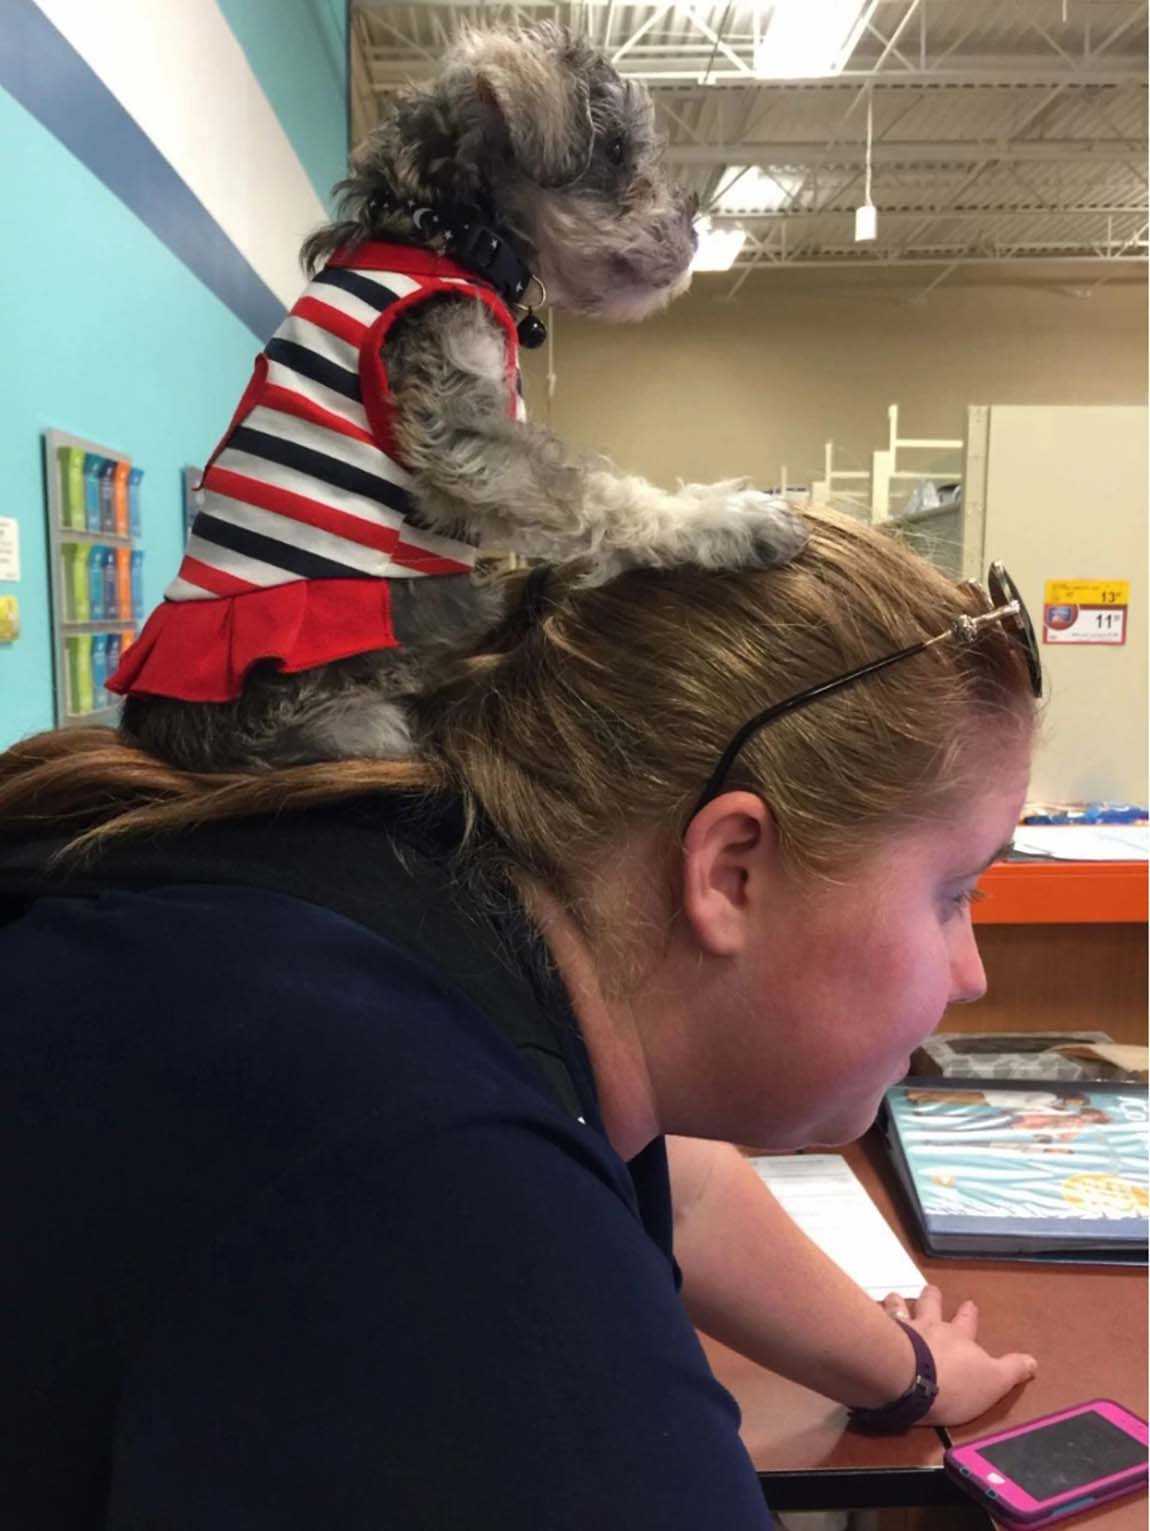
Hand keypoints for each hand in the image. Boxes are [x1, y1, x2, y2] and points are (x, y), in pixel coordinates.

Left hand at [880, 1285, 1037, 1426]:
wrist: (911, 1381)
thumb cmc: (955, 1384)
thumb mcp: (993, 1382)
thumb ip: (1012, 1370)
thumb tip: (1033, 1361)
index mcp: (958, 1337)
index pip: (966, 1322)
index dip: (968, 1314)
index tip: (969, 1304)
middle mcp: (930, 1327)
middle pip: (931, 1306)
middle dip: (933, 1297)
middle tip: (931, 1289)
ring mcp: (903, 1329)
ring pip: (900, 1308)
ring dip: (898, 1302)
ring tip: (894, 1297)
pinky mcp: (881, 1338)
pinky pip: (876, 1321)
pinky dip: (873, 1316)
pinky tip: (868, 1314)